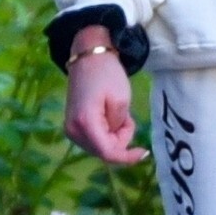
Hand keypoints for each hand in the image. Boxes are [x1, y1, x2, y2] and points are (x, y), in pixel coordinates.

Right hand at [62, 33, 145, 166]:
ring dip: (114, 135)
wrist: (88, 57)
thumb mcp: (121, 100)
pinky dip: (107, 132)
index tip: (144, 152)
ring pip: (100, 147)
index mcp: (85, 123)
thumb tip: (114, 142)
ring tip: (118, 112)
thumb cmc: (107, 74)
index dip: (127, 157)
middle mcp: (73, 130)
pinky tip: (109, 115)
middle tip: (127, 116)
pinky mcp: (73, 126)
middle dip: (121, 139)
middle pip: (104, 151)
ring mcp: (71, 129)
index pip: (107, 152)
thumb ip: (119, 127)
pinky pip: (95, 139)